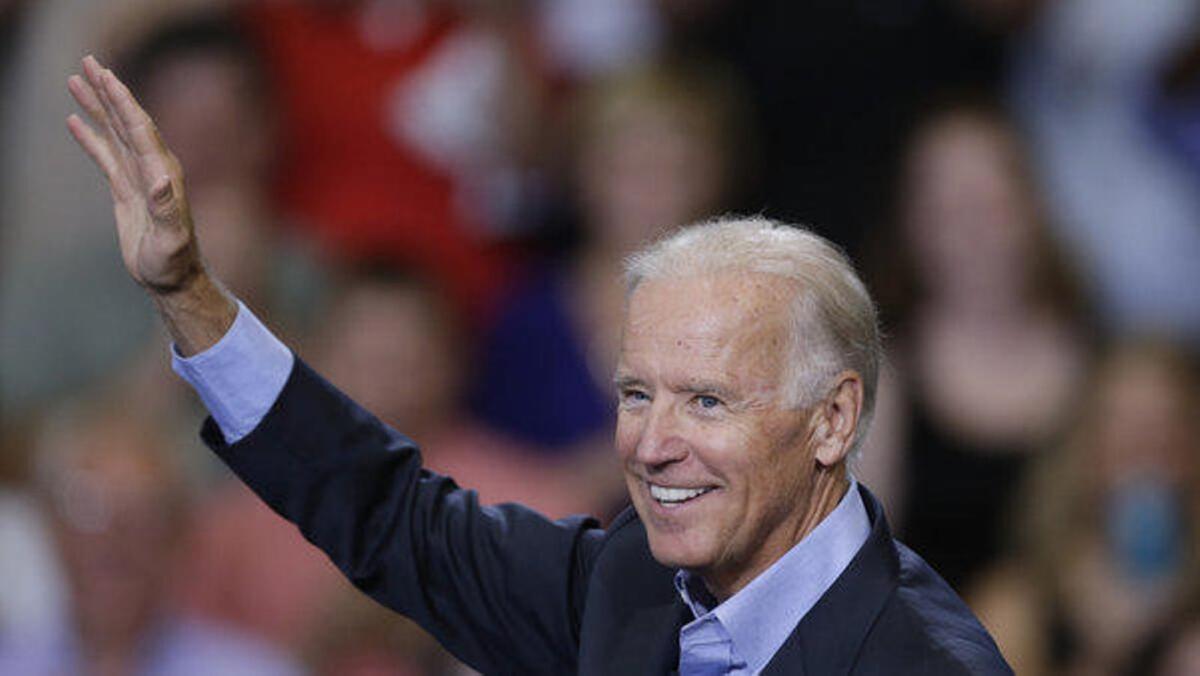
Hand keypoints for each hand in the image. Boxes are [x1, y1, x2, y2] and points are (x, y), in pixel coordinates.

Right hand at [67, 55, 202, 293]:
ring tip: (76, 80)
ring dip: (97, 106)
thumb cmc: (174, 261)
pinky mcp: (127, 190)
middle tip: (88, 61)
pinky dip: (91, 136)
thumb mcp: (172, 238)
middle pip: (127, 121)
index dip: (123, 102)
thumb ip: (167, 209)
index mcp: (164, 173)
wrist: (173, 278)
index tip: (106, 76)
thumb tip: (160, 180)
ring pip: (115, 133)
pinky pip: (106, 155)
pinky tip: (75, 120)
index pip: (141, 128)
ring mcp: (139, 178)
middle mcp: (154, 169)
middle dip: (109, 91)